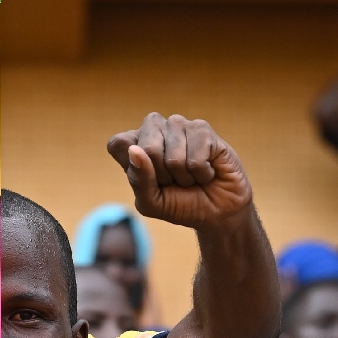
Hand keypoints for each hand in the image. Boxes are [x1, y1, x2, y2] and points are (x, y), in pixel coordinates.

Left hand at [107, 114, 252, 230]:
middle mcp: (155, 129)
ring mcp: (179, 125)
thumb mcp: (152, 203)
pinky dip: (202, 174)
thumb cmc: (181, 205)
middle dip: (163, 176)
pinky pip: (196, 158)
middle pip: (146, 149)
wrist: (218, 212)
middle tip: (175, 181)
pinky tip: (207, 171)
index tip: (151, 181)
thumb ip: (138, 179)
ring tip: (191, 176)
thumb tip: (135, 150)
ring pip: (173, 156)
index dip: (134, 169)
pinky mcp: (203, 129)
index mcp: (135, 143)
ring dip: (184, 176)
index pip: (119, 144)